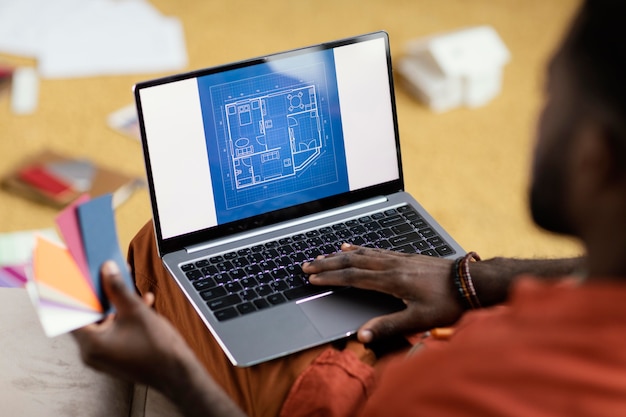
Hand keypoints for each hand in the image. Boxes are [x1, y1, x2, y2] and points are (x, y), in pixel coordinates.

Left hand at [72, 261, 199, 398]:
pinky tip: (141, 304)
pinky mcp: (116, 356)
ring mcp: (104, 356)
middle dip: (100, 295)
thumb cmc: (158, 349)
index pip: (72, 314)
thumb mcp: (136, 311)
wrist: (178, 373)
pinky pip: (113, 331)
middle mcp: (92, 353)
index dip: (77, 293)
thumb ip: (118, 288)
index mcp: (92, 344)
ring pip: (103, 323)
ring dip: (115, 305)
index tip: (83, 278)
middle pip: (89, 317)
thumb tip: (108, 270)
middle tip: (107, 278)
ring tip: (128, 289)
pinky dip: (123, 318)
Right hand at [303, 244, 464, 343]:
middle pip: (352, 262)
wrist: (470, 282)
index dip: (331, 277)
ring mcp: (398, 259)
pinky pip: (375, 250)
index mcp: (391, 280)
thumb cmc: (447, 302)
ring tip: (322, 255)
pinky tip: (352, 247)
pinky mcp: (405, 257)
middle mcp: (391, 265)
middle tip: (307, 264)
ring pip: (362, 254)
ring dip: (339, 255)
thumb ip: (388, 326)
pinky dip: (359, 249)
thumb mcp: (419, 319)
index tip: (313, 278)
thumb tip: (361, 336)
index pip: (353, 277)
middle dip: (328, 263)